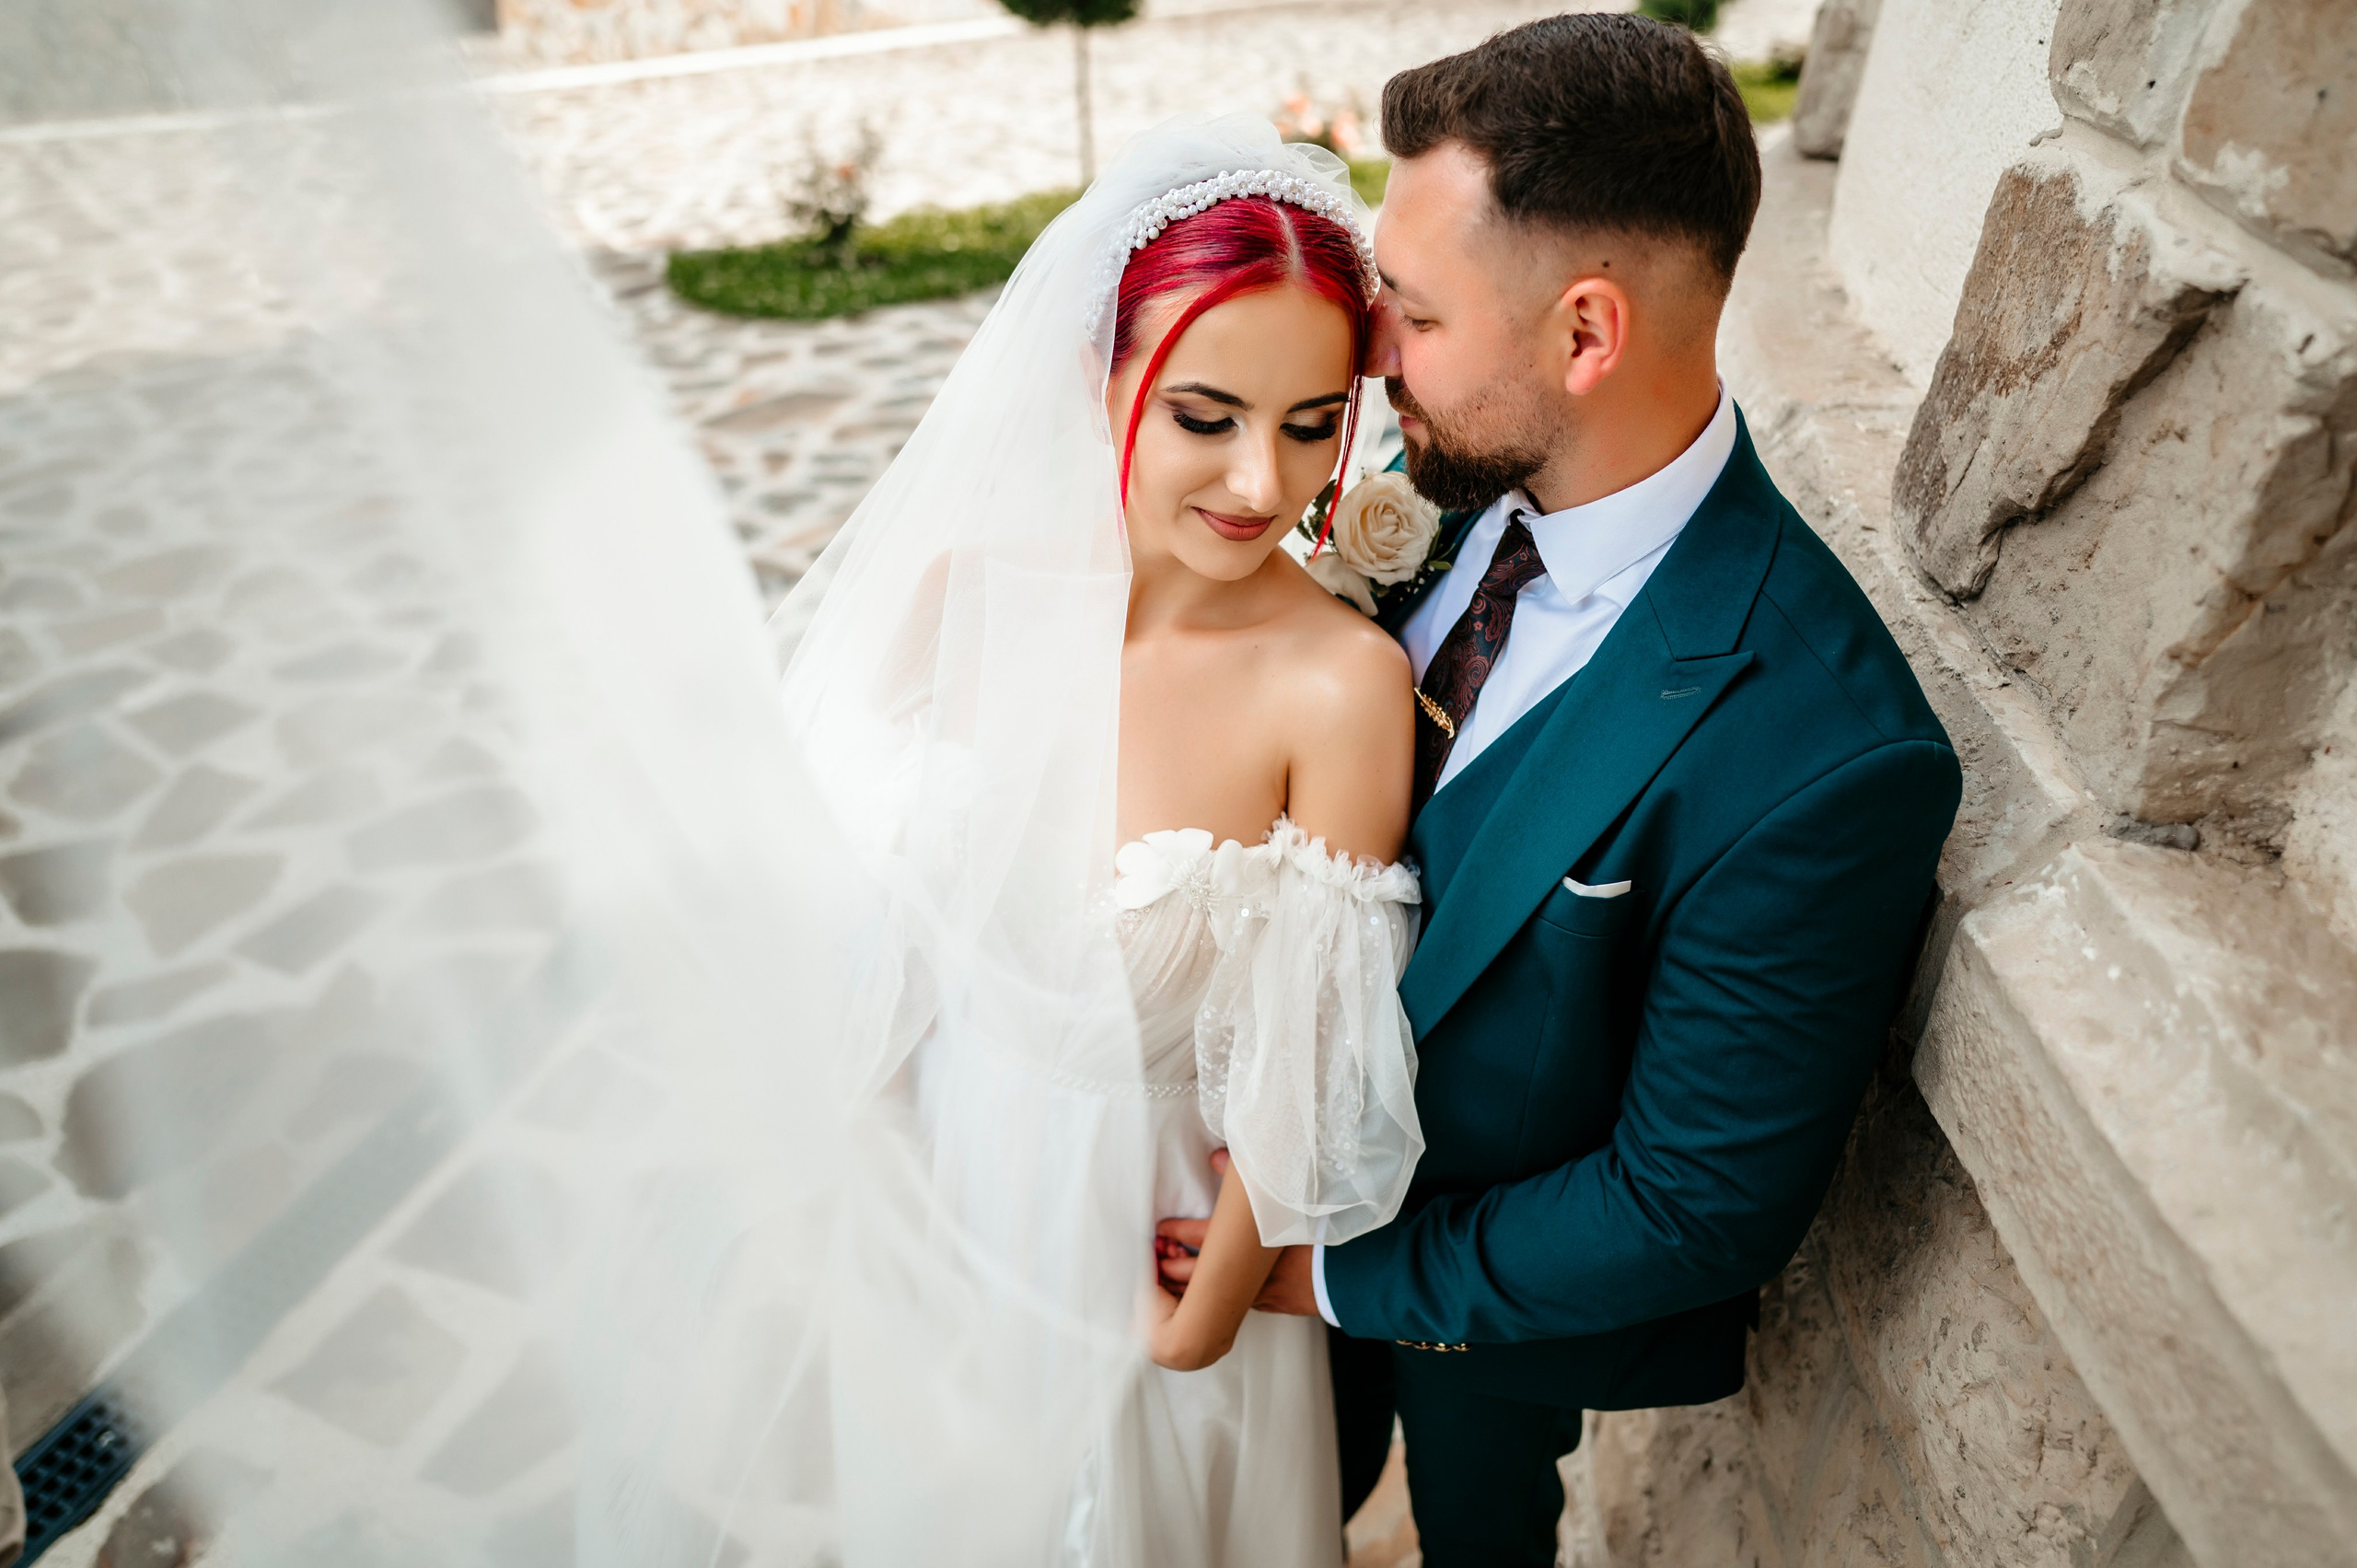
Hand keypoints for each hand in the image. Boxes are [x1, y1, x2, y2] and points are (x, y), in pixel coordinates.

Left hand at [1153, 1153, 1320, 1316]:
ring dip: (1189, 1289)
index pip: (1198, 1235)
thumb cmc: (1319, 1231)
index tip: (1159, 1230)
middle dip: (1170, 1268)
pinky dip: (1218, 1300)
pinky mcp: (1272, 1304)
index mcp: (1243, 1242)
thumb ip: (1245, 1177)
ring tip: (1172, 1282)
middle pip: (1193, 1274)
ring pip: (1210, 1296)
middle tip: (1156, 1261)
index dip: (1174, 1232)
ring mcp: (1256, 1292)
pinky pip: (1236, 1304)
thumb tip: (1217, 1157)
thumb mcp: (1284, 1198)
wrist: (1352, 1273)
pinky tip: (1213, 1298)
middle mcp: (1243, 1271)